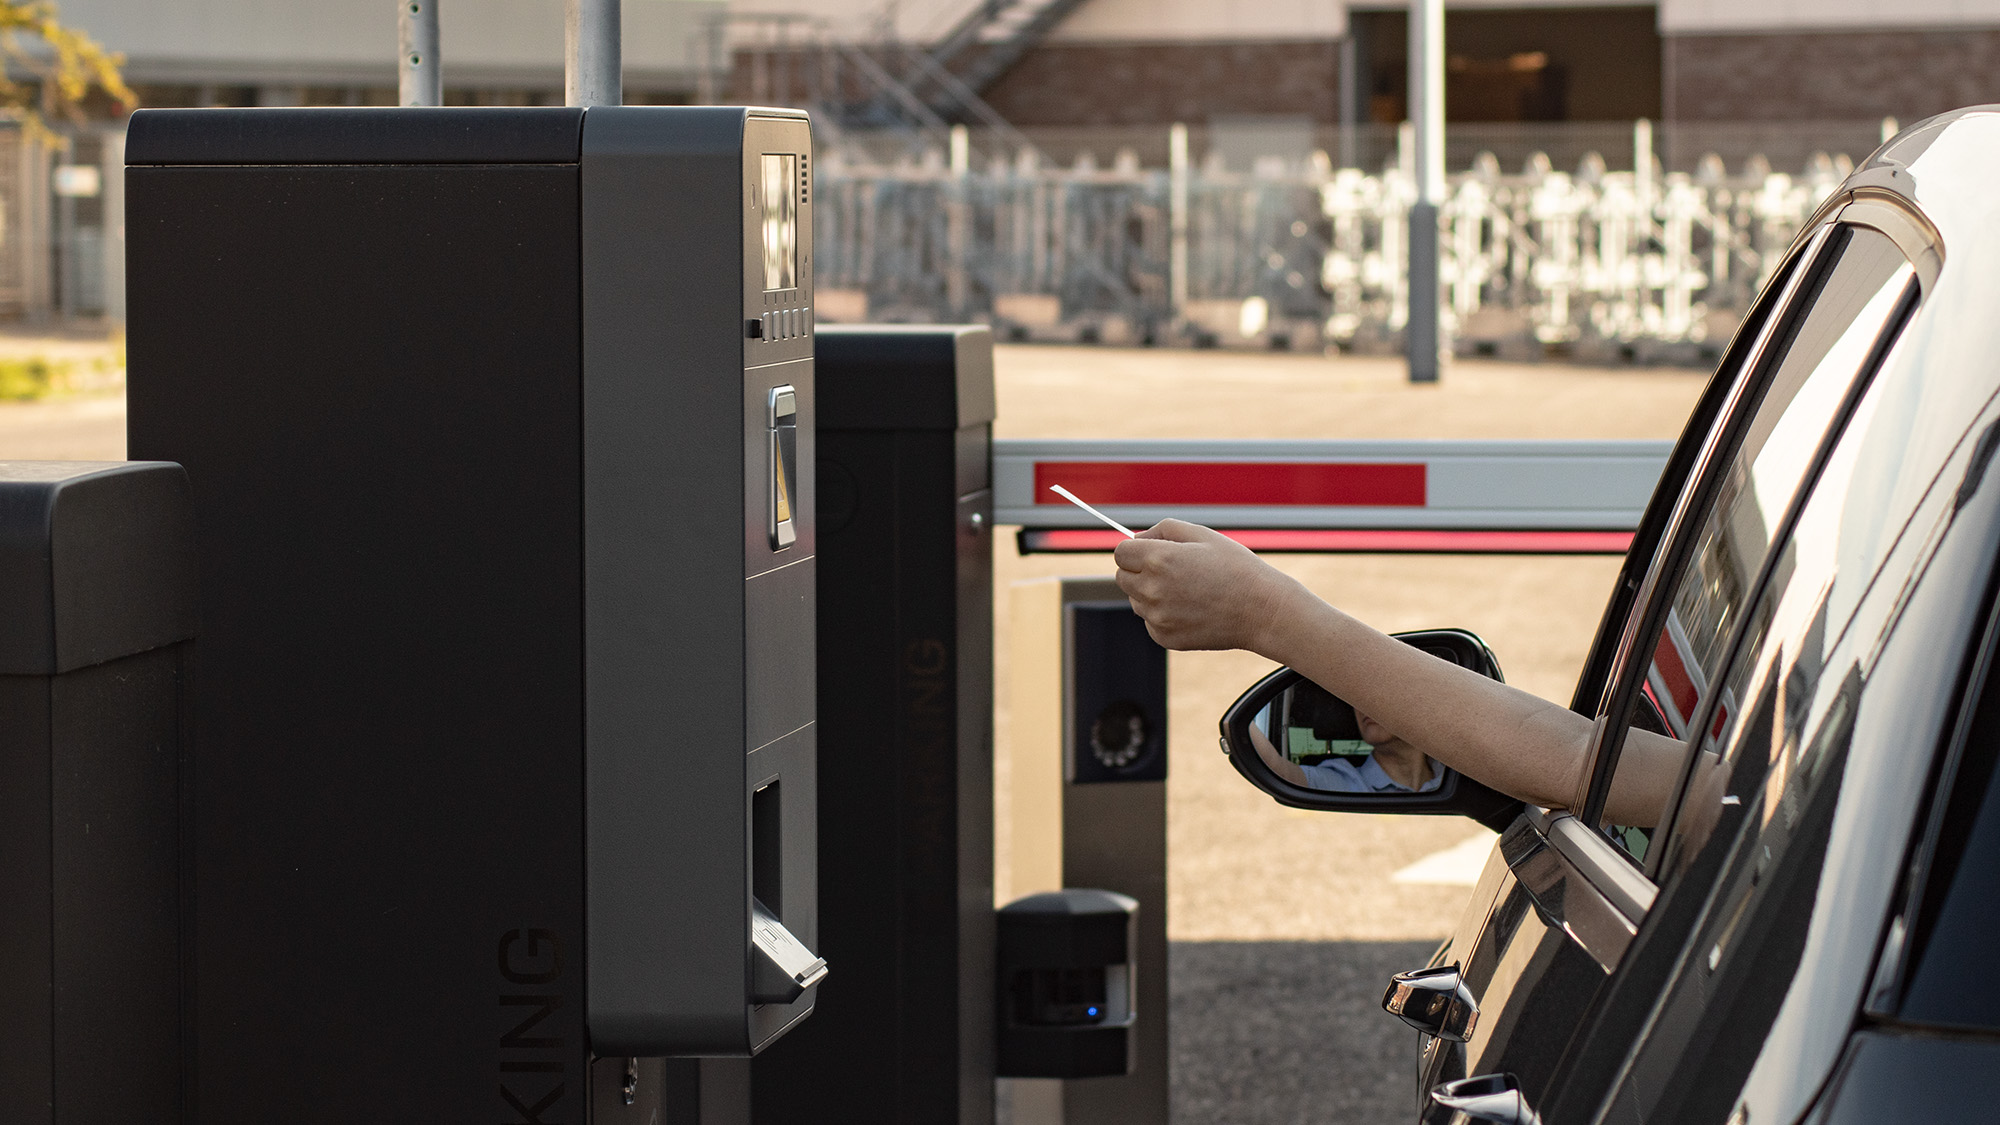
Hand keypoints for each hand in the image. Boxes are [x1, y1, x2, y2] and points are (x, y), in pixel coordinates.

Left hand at [1112, 520, 1300, 652]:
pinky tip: (1190, 609)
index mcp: (1158, 559)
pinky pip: (1150, 622)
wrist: (1261, 610)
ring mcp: (1157, 617)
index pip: (1121, 553)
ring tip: (1186, 590)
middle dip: (1139, 571)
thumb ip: (1163, 530)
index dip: (1134, 550)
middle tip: (1171, 571)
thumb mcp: (1202, 535)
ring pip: (1136, 600)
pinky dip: (1163, 615)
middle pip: (1122, 577)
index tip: (1148, 553)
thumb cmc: (1235, 568)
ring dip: (1150, 593)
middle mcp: (1152, 589)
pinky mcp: (1164, 637)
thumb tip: (1137, 539)